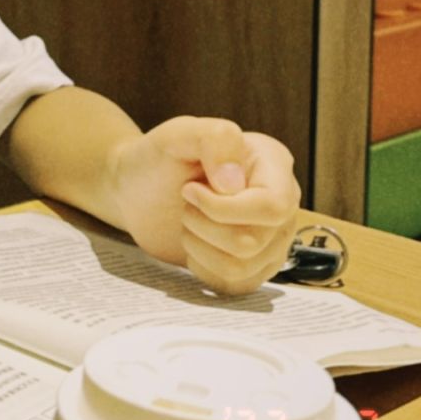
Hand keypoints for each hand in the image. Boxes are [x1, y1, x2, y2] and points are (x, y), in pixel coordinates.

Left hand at [112, 116, 300, 293]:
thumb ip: (212, 139)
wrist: (137, 190)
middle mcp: (283, 201)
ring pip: (243, 266)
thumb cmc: (158, 159)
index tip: (188, 190)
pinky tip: (196, 244)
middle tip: (185, 204)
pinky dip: (204, 267)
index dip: (224, 209)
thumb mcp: (178, 134)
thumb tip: (234, 184)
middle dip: (204, 226)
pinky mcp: (255, 265)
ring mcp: (273, 237)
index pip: (272, 206)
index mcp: (272, 163)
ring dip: (200, 246)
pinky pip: (236, 284)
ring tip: (190, 222)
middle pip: (253, 240)